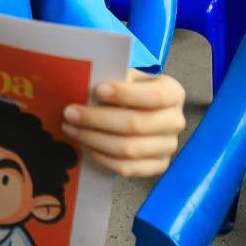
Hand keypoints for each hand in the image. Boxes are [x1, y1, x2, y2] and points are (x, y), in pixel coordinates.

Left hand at [62, 72, 185, 176]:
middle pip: (136, 124)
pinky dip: (101, 157)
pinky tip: (84, 144)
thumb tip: (87, 85)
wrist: (142, 110)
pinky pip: (126, 168)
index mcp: (173, 93)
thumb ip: (115, 78)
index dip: (126, 94)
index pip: (154, 96)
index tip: (98, 91)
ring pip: (128, 149)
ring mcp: (168, 147)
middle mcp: (175, 121)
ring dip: (93, 139)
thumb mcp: (128, 77)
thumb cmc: (131, 90)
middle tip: (70, 112)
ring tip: (70, 128)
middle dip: (97, 119)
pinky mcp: (157, 166)